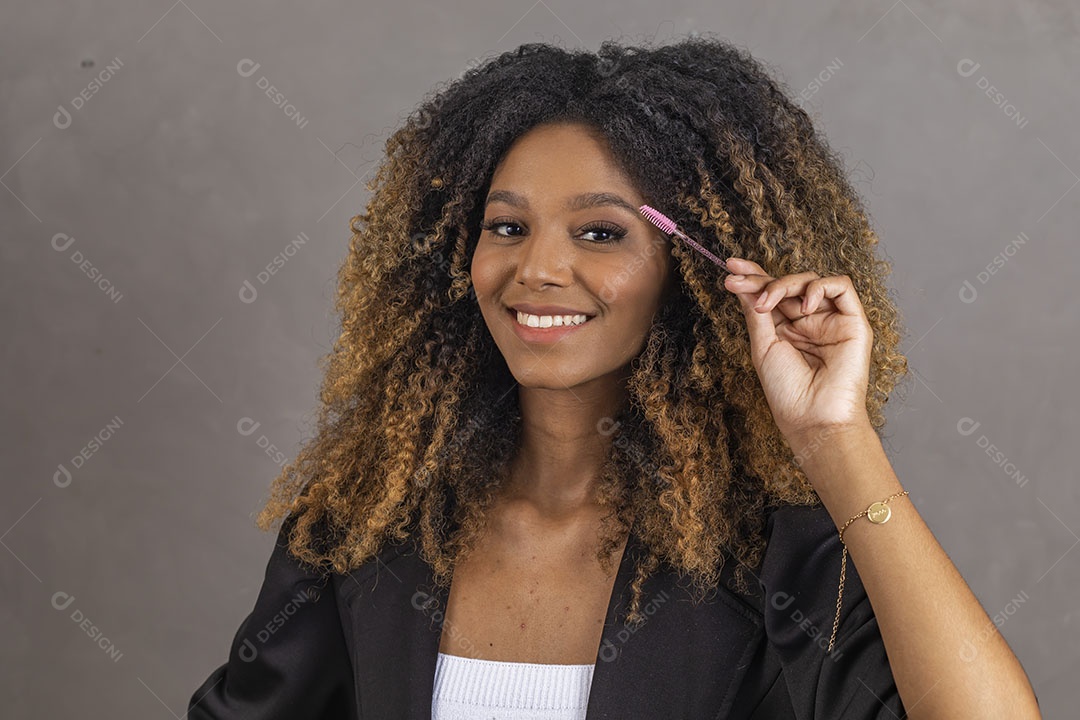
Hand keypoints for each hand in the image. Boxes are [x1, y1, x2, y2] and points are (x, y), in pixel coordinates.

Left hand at [722, 257, 874, 453]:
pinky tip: (803, 306)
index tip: (730, 267)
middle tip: (736, 279)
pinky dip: (819, 288)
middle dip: (761, 279)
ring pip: (811, 280)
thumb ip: (756, 312)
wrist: (813, 417)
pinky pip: (841, 287)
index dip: (753, 277)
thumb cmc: (787, 391)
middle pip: (787, 285)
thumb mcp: (763, 346)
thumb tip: (743, 284)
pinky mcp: (853, 321)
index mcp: (786, 329)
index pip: (771, 294)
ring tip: (767, 304)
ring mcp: (831, 320)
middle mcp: (808, 322)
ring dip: (784, 285)